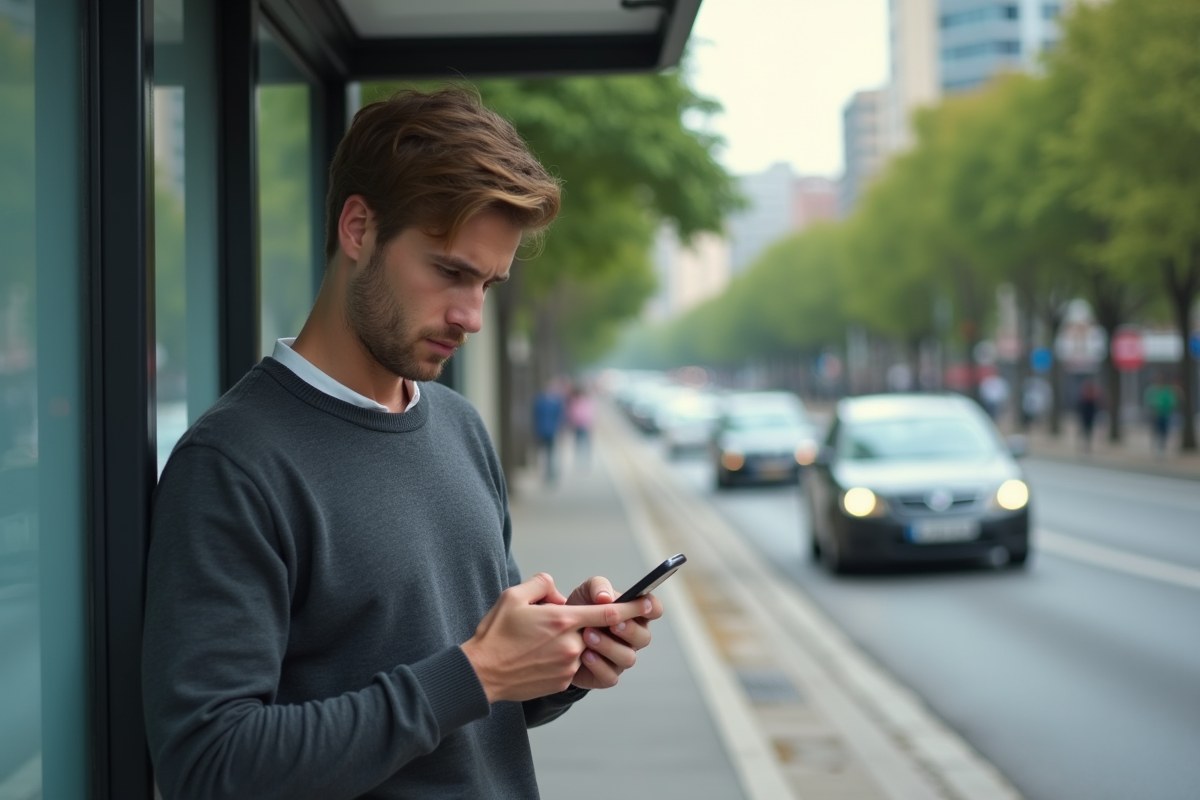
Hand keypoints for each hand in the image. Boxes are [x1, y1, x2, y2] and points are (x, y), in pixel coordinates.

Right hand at [461, 573, 647, 702]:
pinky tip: (536, 657)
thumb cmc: (495, 632)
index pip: (608, 613)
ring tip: (541, 642)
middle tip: (558, 624)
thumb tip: (558, 593)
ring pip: (582, 648)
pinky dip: (560, 658)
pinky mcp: (562, 682)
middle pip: (594, 631)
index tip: (649, 603)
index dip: (632, 608)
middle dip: (586, 626)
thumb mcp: (514, 596)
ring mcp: (568, 666)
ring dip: (571, 642)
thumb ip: (542, 584)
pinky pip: (571, 665)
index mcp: (563, 620)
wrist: (481, 673)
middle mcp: (571, 644)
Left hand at [565, 577, 663, 689]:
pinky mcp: (607, 675)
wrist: (558, 634)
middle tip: (612, 623)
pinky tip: (585, 655)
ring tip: (588, 636)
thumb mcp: (586, 592)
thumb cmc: (579, 610)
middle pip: (644, 638)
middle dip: (629, 630)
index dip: (652, 608)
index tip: (643, 605)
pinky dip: (597, 665)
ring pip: (628, 658)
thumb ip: (598, 587)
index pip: (653, 610)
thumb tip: (606, 597)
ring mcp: (620, 657)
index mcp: (633, 614)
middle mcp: (632, 637)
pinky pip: (610, 676)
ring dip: (608, 646)